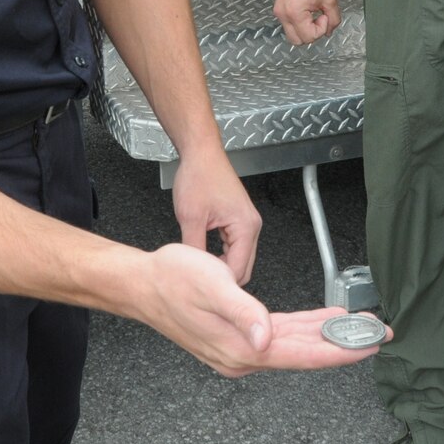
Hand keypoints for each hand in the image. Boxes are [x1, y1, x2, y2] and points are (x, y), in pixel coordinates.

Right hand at [134, 245, 383, 375]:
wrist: (142, 284)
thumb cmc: (171, 280)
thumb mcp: (211, 286)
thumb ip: (243, 312)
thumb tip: (267, 337)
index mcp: (241, 347)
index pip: (302, 353)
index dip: (339, 350)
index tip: (369, 345)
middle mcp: (243, 356)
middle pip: (305, 353)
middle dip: (343, 344)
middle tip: (378, 334)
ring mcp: (241, 350)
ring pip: (295, 345)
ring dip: (327, 336)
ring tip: (359, 328)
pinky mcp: (238, 339)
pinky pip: (281, 337)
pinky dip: (305, 329)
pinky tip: (322, 322)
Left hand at [172, 146, 261, 284]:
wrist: (201, 154)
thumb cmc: (199, 177)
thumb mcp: (191, 217)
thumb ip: (195, 249)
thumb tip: (195, 274)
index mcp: (246, 227)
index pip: (239, 270)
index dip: (220, 283)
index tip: (202, 288)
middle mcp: (252, 226)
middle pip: (244, 268)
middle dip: (223, 278)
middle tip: (200, 284)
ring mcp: (247, 224)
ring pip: (239, 259)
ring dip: (221, 266)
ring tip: (200, 271)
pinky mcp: (239, 220)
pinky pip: (234, 247)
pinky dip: (221, 255)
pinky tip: (205, 256)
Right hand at [274, 0, 340, 44]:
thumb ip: (333, 19)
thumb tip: (329, 31)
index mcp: (295, 13)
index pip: (309, 37)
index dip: (321, 29)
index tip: (324, 15)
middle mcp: (283, 15)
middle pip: (297, 41)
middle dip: (312, 34)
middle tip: (319, 18)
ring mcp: (279, 12)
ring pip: (292, 35)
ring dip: (305, 29)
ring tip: (312, 14)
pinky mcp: (278, 8)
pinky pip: (288, 25)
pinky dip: (299, 23)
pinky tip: (306, 11)